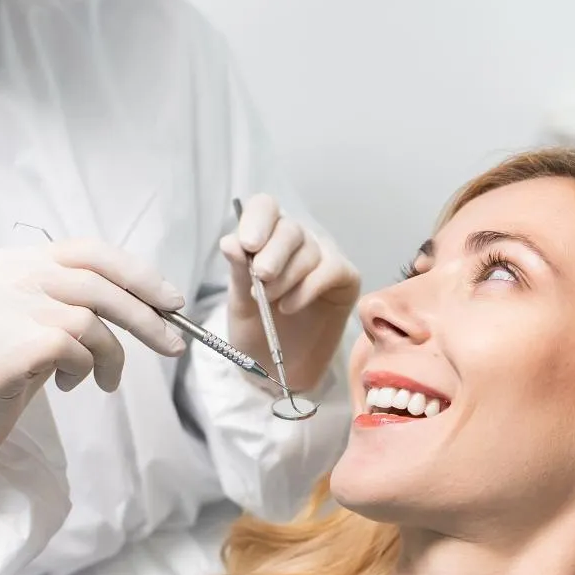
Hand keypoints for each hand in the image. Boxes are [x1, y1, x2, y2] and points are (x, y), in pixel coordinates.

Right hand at [0, 239, 185, 462]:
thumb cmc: (3, 371)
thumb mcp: (40, 323)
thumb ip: (77, 302)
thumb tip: (151, 302)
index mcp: (10, 262)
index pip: (86, 251)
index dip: (135, 273)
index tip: (170, 300)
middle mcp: (0, 276)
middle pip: (95, 282)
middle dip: (145, 316)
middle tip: (173, 345)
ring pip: (88, 318)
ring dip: (112, 355)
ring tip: (106, 380)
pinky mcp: (5, 345)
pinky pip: (73, 349)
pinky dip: (85, 369)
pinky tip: (69, 385)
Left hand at [221, 194, 360, 395]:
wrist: (279, 367)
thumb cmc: (257, 330)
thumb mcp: (240, 303)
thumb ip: (238, 272)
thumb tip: (229, 241)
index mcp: (266, 237)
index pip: (265, 207)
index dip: (257, 220)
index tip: (247, 245)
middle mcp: (297, 241)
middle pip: (290, 228)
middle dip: (273, 253)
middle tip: (261, 277)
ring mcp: (323, 256)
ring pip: (309, 251)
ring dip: (286, 278)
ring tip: (271, 303)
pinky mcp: (345, 277)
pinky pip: (330, 270)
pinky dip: (307, 289)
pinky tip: (288, 307)